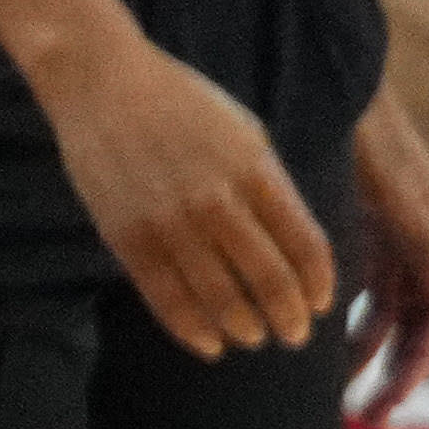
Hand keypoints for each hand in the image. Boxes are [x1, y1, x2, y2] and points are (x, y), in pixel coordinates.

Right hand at [37, 27, 338, 356]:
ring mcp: (170, 221)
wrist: (106, 84)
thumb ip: (272, 187)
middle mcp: (219, 200)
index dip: (319, 284)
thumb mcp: (247, 134)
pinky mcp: (127, 236)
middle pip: (270, 279)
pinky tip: (209, 344)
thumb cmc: (185, 106)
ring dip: (244, 328)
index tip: (322, 304)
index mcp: (258, 171)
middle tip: (295, 336)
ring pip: (220, 297)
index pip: (306, 244)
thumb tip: (297, 244)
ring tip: (254, 338)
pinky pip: (166, 298)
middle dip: (290, 318)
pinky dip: (192, 330)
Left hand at [348, 99, 428, 393]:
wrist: (335, 80)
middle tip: (366, 413)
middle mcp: (418, 241)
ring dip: (367, 349)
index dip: (418, 362)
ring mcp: (391, 236)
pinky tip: (319, 339)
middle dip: (396, 369)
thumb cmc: (365, 131)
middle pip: (416, 322)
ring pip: (387, 311)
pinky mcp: (364, 227)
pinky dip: (349, 319)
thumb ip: (424, 231)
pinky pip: (365, 288)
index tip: (388, 401)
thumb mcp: (394, 186)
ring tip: (333, 387)